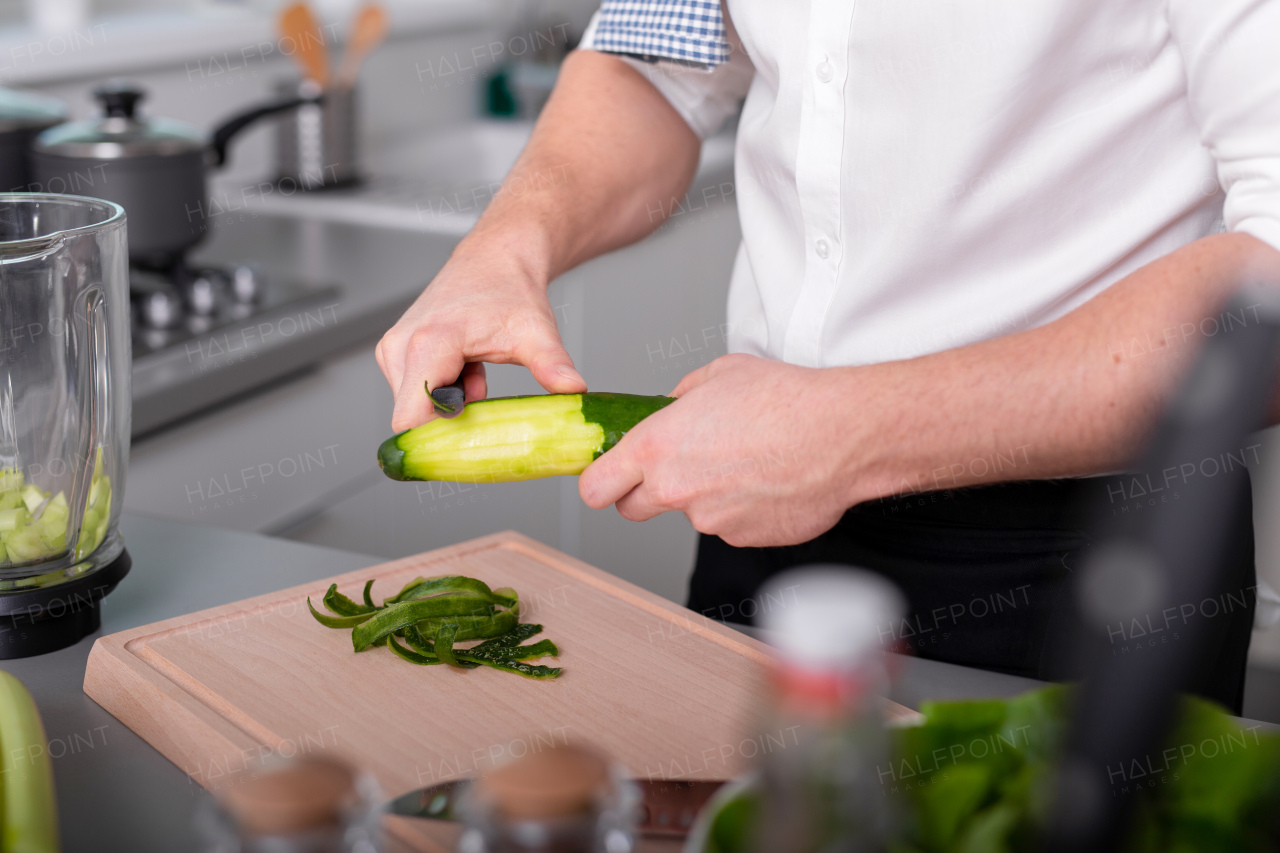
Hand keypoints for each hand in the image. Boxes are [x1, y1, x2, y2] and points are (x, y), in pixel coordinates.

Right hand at [376, 244, 586, 431]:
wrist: (496, 257)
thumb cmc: (509, 289)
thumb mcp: (536, 332)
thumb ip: (552, 364)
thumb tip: (574, 389)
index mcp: (427, 344)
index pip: (410, 419)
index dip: (438, 439)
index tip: (471, 441)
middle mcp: (400, 346)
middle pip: (413, 417)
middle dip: (449, 422)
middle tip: (485, 400)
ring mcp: (394, 349)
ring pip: (415, 406)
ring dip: (450, 405)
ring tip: (477, 376)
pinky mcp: (397, 351)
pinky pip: (415, 392)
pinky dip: (445, 392)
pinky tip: (468, 372)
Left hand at [578, 354, 862, 546]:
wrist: (841, 434)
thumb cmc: (786, 399)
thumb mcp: (718, 375)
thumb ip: (680, 398)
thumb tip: (670, 410)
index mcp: (657, 447)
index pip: (596, 487)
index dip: (599, 483)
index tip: (605, 479)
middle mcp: (676, 489)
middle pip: (632, 509)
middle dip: (643, 493)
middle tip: (674, 469)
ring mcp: (710, 520)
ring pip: (691, 513)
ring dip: (706, 495)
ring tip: (746, 461)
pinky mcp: (743, 538)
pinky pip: (731, 525)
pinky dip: (742, 509)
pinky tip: (769, 479)